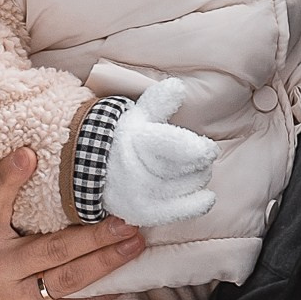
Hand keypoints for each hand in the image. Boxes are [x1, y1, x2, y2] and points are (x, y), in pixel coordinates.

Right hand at [0, 149, 147, 299]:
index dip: (9, 179)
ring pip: (68, 277)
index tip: (28, 155)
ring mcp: (18, 299)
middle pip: (52, 247)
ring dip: (105, 261)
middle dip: (92, 234)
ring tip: (133, 243)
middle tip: (123, 218)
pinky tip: (123, 281)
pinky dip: (100, 294)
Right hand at [101, 78, 216, 229]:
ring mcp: (143, 194)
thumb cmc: (123, 138)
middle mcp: (141, 172)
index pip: (179, 148)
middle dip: (199, 161)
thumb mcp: (137, 115)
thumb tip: (178, 87)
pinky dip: (198, 204)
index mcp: (141, 143)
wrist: (92, 168)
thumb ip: (159, 101)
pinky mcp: (145, 213)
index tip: (208, 148)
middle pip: (190, 168)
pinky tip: (207, 197)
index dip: (200, 149)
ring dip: (198, 176)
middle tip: (196, 156)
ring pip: (190, 185)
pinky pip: (181, 210)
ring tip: (191, 170)